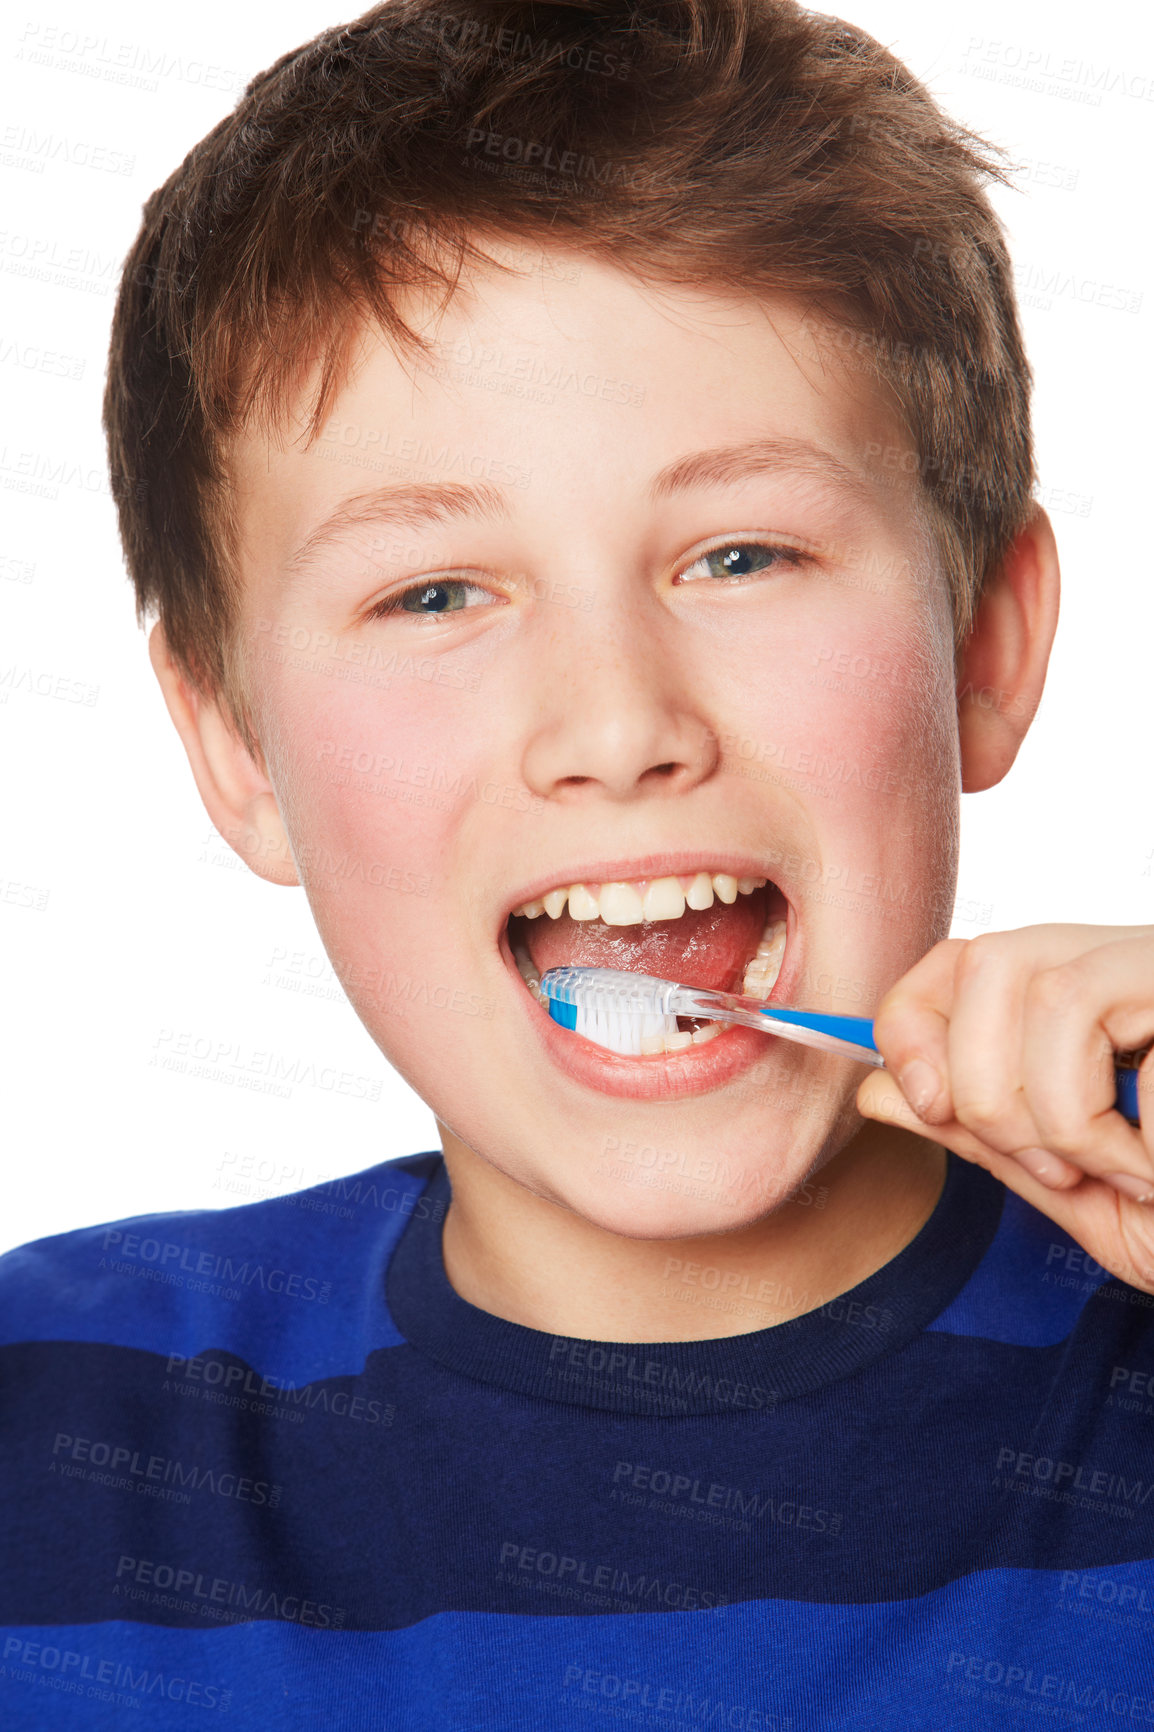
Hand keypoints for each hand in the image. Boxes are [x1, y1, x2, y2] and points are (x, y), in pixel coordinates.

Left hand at [856, 925, 1153, 1291]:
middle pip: (992, 955)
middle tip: (1055, 1164)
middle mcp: (1137, 964)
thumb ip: (985, 1135)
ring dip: (1056, 1112)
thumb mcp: (1081, 1189)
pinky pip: (1118, 1032)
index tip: (922, 1101)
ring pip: (1047, 986)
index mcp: (1090, 1002)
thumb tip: (876, 1084)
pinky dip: (1120, 1128)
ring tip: (1122, 1168)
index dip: (913, 1017)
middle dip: (980, 1081)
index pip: (965, 953)